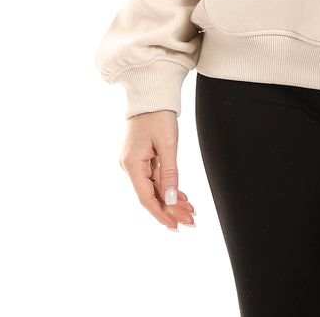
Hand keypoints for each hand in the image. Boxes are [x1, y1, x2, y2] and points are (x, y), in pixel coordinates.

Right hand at [119, 110, 196, 231]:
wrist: (151, 94)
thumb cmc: (159, 115)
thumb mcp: (167, 144)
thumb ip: (169, 173)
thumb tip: (169, 199)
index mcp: (131, 164)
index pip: (145, 198)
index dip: (161, 213)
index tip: (175, 226)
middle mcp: (128, 166)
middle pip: (150, 195)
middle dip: (171, 209)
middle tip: (191, 220)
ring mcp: (133, 163)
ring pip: (153, 188)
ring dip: (171, 199)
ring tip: (190, 210)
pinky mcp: (140, 158)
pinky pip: (153, 178)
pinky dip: (167, 186)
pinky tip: (181, 196)